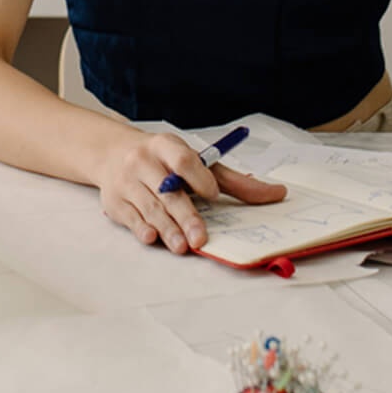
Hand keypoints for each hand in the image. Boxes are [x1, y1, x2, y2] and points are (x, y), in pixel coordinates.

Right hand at [94, 129, 285, 253]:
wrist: (113, 153)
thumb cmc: (164, 161)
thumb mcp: (196, 161)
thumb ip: (234, 181)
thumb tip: (278, 194)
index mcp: (166, 145)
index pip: (182, 159)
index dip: (198, 176)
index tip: (213, 194)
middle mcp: (143, 160)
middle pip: (167, 190)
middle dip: (185, 215)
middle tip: (200, 237)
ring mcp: (127, 181)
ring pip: (149, 207)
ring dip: (167, 228)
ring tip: (182, 246)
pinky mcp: (115, 201)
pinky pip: (130, 217)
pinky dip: (141, 228)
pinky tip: (152, 238)